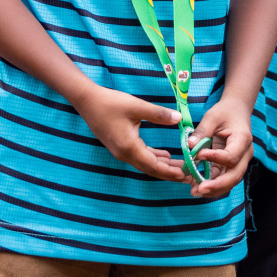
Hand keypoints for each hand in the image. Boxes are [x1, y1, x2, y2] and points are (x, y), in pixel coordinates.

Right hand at [73, 83, 189, 183]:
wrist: (87, 101)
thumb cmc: (110, 103)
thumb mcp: (136, 106)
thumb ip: (158, 114)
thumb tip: (179, 118)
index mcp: (129, 147)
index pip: (153, 165)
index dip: (169, 171)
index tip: (185, 174)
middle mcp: (125, 154)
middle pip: (151, 168)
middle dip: (170, 172)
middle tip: (188, 175)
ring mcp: (121, 151)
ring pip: (146, 163)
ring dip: (163, 165)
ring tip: (182, 167)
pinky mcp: (121, 146)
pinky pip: (140, 156)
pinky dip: (154, 157)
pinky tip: (165, 155)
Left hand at [186, 97, 252, 198]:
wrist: (236, 111)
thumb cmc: (225, 112)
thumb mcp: (213, 117)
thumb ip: (202, 131)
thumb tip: (189, 146)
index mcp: (243, 139)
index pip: (231, 156)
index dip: (216, 158)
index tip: (199, 155)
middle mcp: (245, 154)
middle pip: (234, 175)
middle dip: (217, 185)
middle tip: (200, 188)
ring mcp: (240, 162)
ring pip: (230, 181)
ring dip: (213, 189)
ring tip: (195, 192)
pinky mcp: (231, 166)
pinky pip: (223, 178)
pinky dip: (211, 184)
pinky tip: (196, 187)